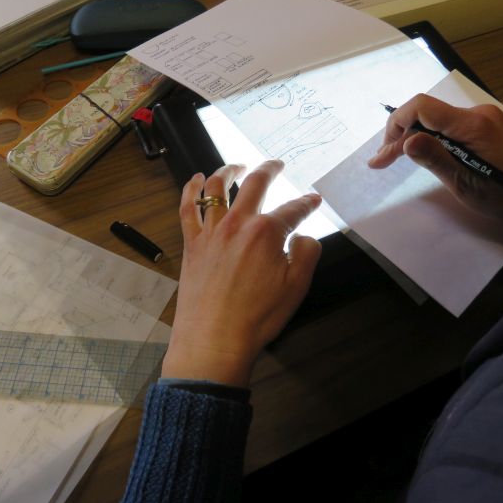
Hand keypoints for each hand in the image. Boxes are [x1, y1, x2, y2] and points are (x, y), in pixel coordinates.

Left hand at [161, 160, 321, 387]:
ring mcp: (211, 231)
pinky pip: (187, 208)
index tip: (314, 199)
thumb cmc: (257, 317)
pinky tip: (195, 179)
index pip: (293, 210)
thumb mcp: (297, 287)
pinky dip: (191, 189)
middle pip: (255, 185)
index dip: (307, 203)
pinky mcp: (192, 243)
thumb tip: (303, 235)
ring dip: (228, 170)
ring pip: (216, 188)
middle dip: (270, 169)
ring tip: (237, 165)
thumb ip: (307, 253)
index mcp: (266, 232)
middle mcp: (238, 223)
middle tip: (277, 163)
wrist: (214, 339)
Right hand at [368, 94, 502, 228]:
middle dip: (400, 134)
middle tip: (383, 161)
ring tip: (395, 158)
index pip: (422, 108)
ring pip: (436, 120)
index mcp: (473, 125)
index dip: (396, 125)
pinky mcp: (485, 127)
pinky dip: (430, 138)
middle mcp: (477, 114)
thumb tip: (407, 141)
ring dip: (413, 136)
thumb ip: (436, 159)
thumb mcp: (466, 184)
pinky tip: (422, 153)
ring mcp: (483, 118)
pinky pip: (448, 126)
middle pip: (426, 113)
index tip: (383, 154)